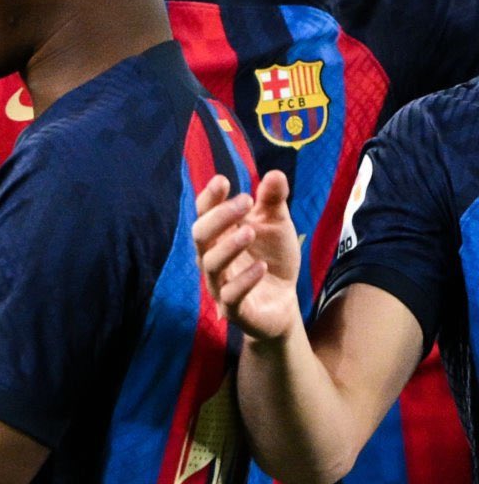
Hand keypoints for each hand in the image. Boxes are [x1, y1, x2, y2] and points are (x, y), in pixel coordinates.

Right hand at [192, 170, 300, 344]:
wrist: (282, 302)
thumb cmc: (272, 258)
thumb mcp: (277, 226)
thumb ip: (273, 202)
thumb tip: (274, 174)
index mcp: (218, 235)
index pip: (204, 214)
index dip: (209, 198)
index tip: (223, 181)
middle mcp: (212, 258)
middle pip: (201, 235)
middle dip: (219, 217)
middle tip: (245, 201)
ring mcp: (219, 284)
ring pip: (211, 264)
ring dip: (228, 246)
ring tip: (250, 232)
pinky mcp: (233, 309)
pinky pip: (230, 295)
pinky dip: (244, 281)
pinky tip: (261, 267)